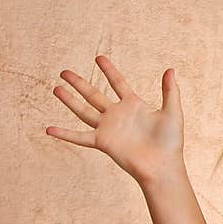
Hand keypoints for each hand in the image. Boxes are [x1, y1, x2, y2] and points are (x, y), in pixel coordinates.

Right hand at [47, 56, 184, 185]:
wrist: (163, 165)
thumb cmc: (171, 142)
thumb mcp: (173, 112)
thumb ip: (170, 91)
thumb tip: (170, 69)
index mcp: (134, 106)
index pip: (118, 83)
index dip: (109, 70)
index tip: (98, 57)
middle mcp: (118, 115)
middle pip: (94, 95)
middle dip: (79, 83)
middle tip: (64, 72)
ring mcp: (108, 129)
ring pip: (83, 111)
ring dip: (69, 100)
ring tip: (56, 88)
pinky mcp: (103, 142)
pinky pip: (80, 137)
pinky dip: (65, 134)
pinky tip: (49, 129)